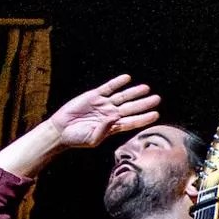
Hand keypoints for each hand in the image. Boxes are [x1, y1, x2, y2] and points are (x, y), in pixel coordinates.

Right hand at [0, 75, 160, 173]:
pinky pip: (108, 87)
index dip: (144, 118)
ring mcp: (103, 104)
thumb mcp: (92, 139)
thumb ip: (104, 131)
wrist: (61, 130)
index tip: (156, 114)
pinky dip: (117, 82)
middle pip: (131, 107)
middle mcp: (111, 114)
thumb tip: (114, 117)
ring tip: (147, 88)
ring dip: (134, 92)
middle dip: (144, 103)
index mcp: (114, 127)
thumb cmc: (77, 138)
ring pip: (123, 96)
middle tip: (157, 98)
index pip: (133, 121)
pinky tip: (127, 78)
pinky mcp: (94, 96)